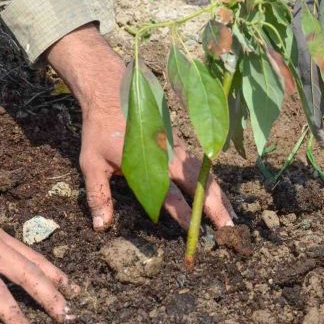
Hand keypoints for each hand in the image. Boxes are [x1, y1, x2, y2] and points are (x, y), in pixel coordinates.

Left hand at [46, 24, 235, 230]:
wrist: (111, 92)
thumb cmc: (100, 130)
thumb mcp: (92, 163)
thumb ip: (98, 194)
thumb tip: (101, 225)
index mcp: (149, 162)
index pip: (170, 194)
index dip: (183, 213)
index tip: (194, 231)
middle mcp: (169, 156)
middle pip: (198, 184)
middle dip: (214, 207)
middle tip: (228, 230)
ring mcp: (177, 149)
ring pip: (205, 175)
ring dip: (220, 196)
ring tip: (232, 218)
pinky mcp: (179, 145)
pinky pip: (202, 167)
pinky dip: (214, 183)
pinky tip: (221, 196)